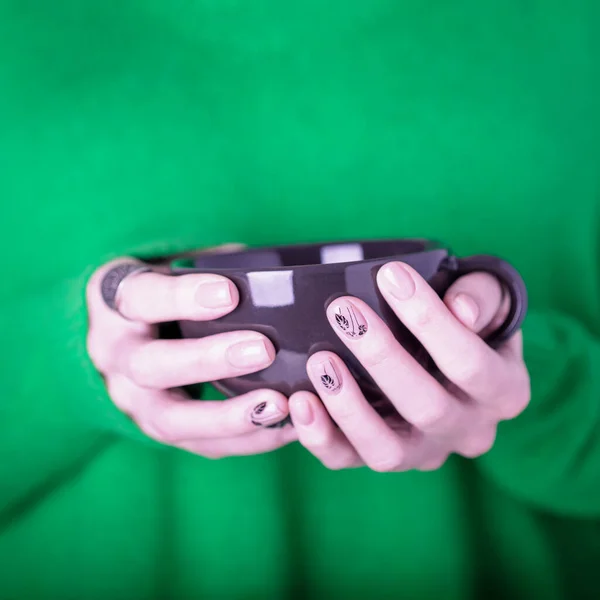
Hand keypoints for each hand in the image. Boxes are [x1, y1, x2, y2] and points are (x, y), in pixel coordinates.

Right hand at [86, 256, 295, 458]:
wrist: (125, 334)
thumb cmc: (163, 292)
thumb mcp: (170, 266)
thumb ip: (210, 266)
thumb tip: (275, 273)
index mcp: (115, 304)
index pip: (141, 298)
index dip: (183, 297)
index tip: (230, 294)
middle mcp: (115, 356)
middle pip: (151, 366)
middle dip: (208, 360)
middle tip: (263, 349)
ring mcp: (133, 399)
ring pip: (171, 419)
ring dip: (228, 416)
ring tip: (278, 404)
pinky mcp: (158, 428)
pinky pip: (198, 446)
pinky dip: (245, 440)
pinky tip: (285, 428)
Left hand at [289, 263, 529, 470]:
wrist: (452, 357)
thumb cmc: (467, 321)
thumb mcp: (489, 299)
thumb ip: (482, 295)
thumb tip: (460, 308)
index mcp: (503, 392)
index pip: (470, 364)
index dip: (430, 321)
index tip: (390, 276)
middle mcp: (468, 431)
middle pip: (427, 408)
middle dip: (382, 358)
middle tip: (344, 312)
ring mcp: (424, 452)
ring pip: (386, 451)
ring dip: (349, 407)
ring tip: (320, 361)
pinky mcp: (382, 457)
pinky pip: (347, 460)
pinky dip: (320, 436)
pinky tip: (301, 400)